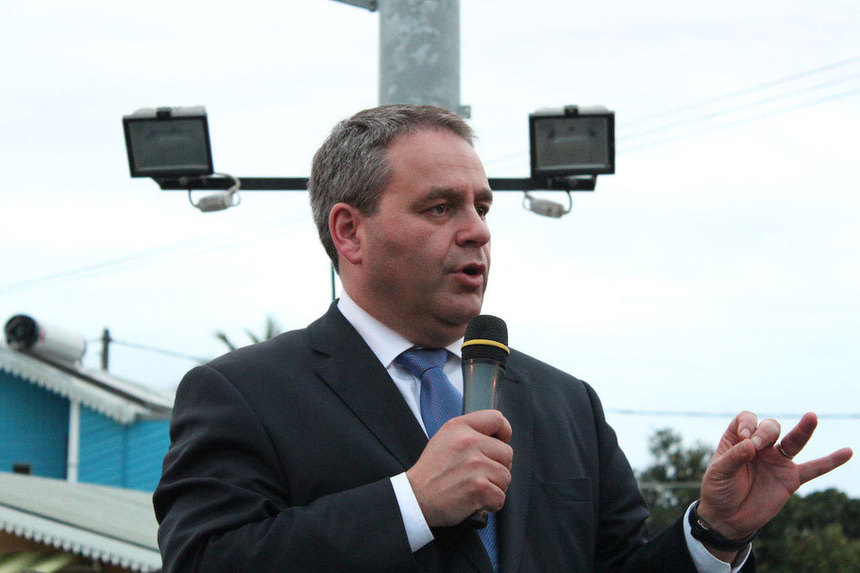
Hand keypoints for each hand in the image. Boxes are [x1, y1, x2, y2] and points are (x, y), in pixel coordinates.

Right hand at [406, 409, 512, 527]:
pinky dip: (490, 503)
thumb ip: (469, 432)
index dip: (504, 433)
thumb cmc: (431, 472)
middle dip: (497, 467)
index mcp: (459, 427)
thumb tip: (498, 438)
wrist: (415, 498)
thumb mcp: (444, 439)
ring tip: (474, 488)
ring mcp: (475, 465)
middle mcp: (469, 442)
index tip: (499, 443)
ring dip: (494, 487)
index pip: (497, 419)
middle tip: (479, 474)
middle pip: (507, 453)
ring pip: (505, 477)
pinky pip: (500, 497)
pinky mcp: (478, 488)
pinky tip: (475, 500)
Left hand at [698, 411, 852, 544]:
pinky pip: (814, 469)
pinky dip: (830, 461)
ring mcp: (777, 462)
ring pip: (794, 441)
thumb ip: (733, 458)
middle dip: (765, 432)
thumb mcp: (718, 472)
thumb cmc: (719, 490)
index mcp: (738, 439)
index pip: (748, 419)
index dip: (747, 425)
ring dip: (803, 430)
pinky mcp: (791, 479)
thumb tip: (751, 445)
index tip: (744, 439)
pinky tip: (847, 452)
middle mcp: (760, 447)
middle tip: (757, 444)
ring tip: (811, 417)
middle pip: (770, 427)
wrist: (728, 518)